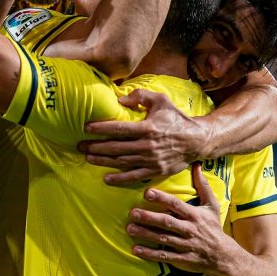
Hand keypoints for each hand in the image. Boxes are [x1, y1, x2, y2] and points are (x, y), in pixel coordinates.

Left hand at [79, 89, 209, 183]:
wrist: (196, 140)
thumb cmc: (176, 118)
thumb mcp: (161, 100)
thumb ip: (140, 96)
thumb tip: (120, 99)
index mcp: (147, 127)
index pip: (119, 129)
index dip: (101, 128)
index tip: (86, 128)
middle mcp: (147, 145)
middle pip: (116, 147)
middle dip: (96, 146)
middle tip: (80, 145)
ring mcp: (151, 160)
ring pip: (121, 162)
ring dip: (102, 161)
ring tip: (88, 157)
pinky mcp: (155, 171)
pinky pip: (134, 176)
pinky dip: (119, 179)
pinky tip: (106, 178)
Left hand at [127, 165, 227, 275]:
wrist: (224, 256)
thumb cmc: (213, 227)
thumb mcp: (212, 206)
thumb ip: (203, 186)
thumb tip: (197, 165)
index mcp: (195, 215)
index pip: (176, 204)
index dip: (162, 198)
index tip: (147, 193)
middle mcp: (189, 230)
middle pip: (167, 222)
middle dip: (149, 217)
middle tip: (132, 213)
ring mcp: (185, 245)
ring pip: (163, 239)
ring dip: (146, 234)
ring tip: (130, 229)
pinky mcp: (182, 259)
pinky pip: (164, 256)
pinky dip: (149, 254)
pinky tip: (135, 250)